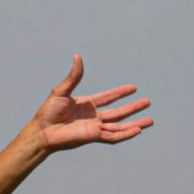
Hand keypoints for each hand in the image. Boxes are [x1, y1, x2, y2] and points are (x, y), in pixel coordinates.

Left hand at [31, 55, 152, 152]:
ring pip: (120, 125)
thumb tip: (77, 57)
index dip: (121, 93)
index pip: (109, 97)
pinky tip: (138, 130)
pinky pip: (113, 136)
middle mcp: (93, 116)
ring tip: (150, 121)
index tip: (133, 88)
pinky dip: (126, 134)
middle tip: (148, 102)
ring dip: (135, 123)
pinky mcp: (93, 137)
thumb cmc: (48, 112)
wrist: (42, 131)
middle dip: (134, 107)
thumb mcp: (61, 90)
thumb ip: (74, 76)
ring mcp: (95, 127)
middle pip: (119, 112)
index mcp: (87, 104)